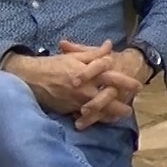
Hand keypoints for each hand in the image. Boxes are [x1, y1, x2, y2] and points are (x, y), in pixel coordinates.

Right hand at [3, 40, 139, 123]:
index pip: (112, 78)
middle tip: (130, 109)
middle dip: (121, 106)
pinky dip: (94, 119)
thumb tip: (109, 46)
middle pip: (109, 100)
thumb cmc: (52, 65)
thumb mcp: (74, 57)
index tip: (138, 86)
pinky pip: (85, 117)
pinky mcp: (69, 110)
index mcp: (87, 73)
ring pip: (99, 111)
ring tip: (119, 117)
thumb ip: (94, 54)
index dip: (127, 82)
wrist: (29, 78)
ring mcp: (77, 101)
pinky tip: (102, 120)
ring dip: (110, 115)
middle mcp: (84, 89)